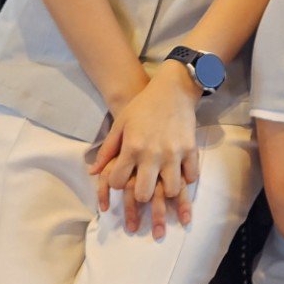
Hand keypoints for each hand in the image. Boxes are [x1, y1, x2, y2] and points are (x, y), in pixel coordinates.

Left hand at [89, 64, 202, 233]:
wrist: (173, 89)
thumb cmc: (143, 106)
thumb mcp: (120, 124)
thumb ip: (107, 150)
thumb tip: (93, 173)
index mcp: (132, 147)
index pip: (118, 182)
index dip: (117, 184)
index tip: (122, 178)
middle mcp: (152, 153)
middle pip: (144, 194)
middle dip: (141, 195)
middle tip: (143, 186)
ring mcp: (174, 153)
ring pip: (170, 190)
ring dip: (165, 190)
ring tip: (163, 183)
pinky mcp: (191, 150)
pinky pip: (191, 176)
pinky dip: (185, 178)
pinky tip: (180, 173)